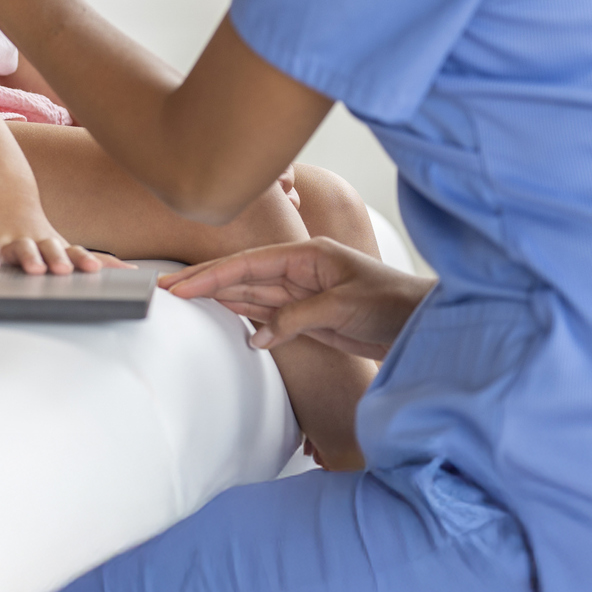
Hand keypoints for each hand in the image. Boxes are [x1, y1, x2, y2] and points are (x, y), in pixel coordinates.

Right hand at [0, 181, 121, 276]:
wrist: (1, 187)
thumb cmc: (35, 227)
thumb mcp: (63, 244)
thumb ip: (97, 260)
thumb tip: (133, 273)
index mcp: (53, 244)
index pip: (72, 252)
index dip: (82, 259)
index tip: (94, 268)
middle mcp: (34, 241)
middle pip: (48, 248)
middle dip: (57, 258)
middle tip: (64, 269)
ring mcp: (9, 240)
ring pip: (20, 248)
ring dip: (28, 257)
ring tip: (35, 268)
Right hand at [162, 239, 433, 360]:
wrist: (426, 327)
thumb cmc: (395, 305)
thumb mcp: (343, 307)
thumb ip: (296, 318)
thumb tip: (257, 337)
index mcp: (309, 255)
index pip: (249, 264)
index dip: (211, 274)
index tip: (179, 284)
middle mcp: (303, 270)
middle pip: (244, 275)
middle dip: (205, 280)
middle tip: (166, 288)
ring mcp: (307, 294)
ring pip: (253, 294)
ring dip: (220, 296)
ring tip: (184, 298)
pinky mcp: (314, 317)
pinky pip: (270, 314)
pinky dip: (246, 314)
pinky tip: (225, 311)